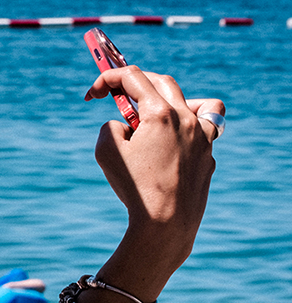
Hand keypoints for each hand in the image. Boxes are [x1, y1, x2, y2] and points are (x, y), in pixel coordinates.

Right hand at [85, 66, 220, 299]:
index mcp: (160, 114)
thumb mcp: (106, 151)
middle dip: (136, 84)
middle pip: (163, 82)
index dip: (108, 79)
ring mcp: (203, 138)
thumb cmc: (134, 188)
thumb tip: (125, 125)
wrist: (165, 224)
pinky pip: (206, 132)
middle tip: (116, 96)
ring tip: (162, 115)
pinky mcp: (209, 157)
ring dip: (178, 101)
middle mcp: (187, 120)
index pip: (133, 78)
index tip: (93, 95)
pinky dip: (190, 130)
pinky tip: (176, 144)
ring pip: (201, 103)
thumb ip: (111, 126)